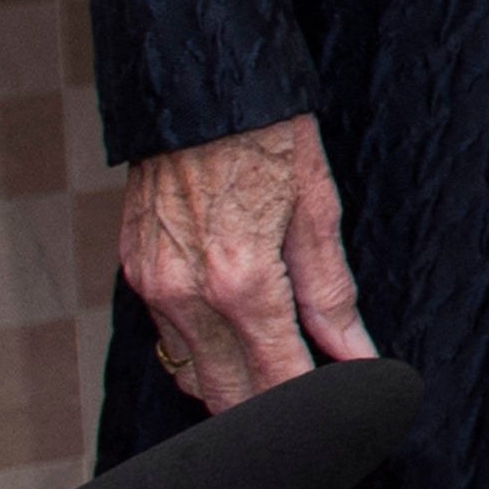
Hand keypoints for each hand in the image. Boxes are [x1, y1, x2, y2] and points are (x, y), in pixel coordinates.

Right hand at [118, 111, 377, 408]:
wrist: (197, 82)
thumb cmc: (266, 131)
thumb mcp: (317, 202)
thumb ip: (331, 289)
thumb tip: (354, 350)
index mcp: (242, 278)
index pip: (277, 376)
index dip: (312, 401)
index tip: (341, 405)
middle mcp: (187, 293)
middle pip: (228, 393)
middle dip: (271, 406)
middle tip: (314, 396)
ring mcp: (152, 285)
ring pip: (192, 373)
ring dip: (234, 383)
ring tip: (281, 368)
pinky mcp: (134, 270)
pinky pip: (167, 336)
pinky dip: (202, 351)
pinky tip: (236, 336)